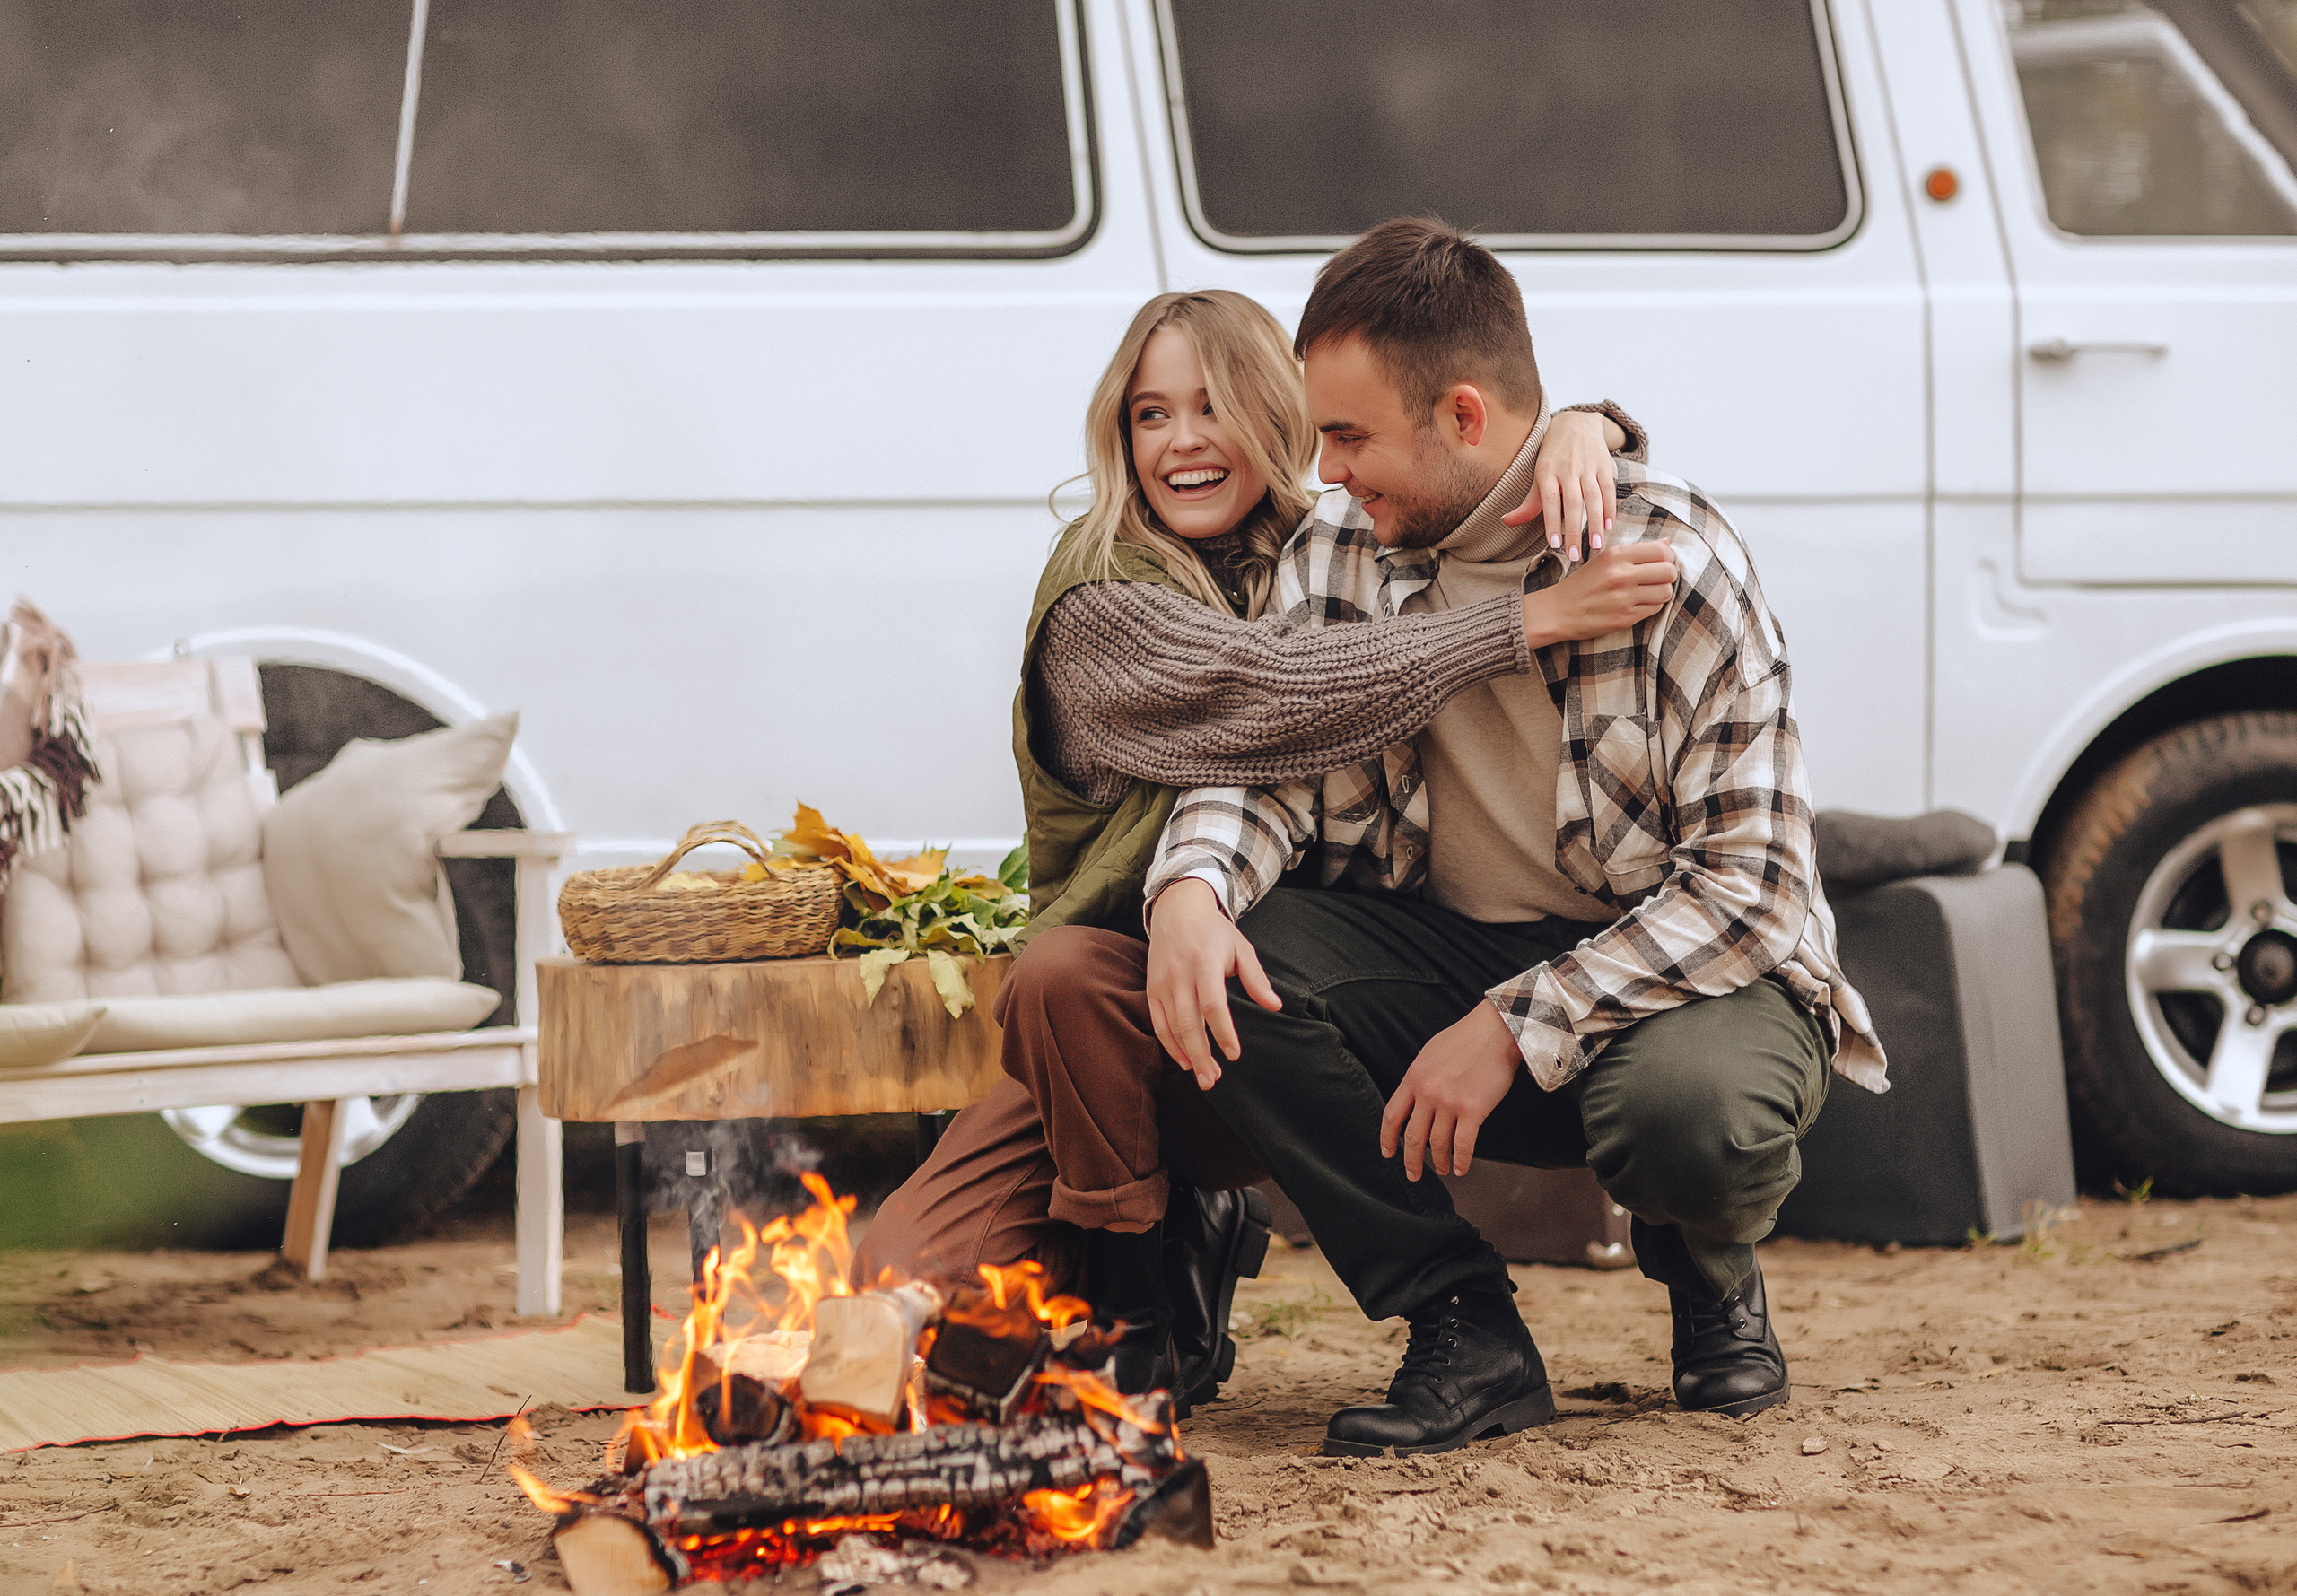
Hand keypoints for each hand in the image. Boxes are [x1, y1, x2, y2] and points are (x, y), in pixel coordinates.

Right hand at [1145, 878, 1282, 1089]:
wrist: (1177, 910)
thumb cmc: (1215, 932)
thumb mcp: (1241, 948)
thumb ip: (1256, 978)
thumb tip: (1276, 1005)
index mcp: (1204, 963)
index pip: (1212, 1004)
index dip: (1223, 1032)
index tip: (1234, 1054)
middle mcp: (1180, 975)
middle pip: (1189, 1023)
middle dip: (1201, 1055)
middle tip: (1213, 1081)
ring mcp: (1162, 983)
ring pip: (1173, 1027)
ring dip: (1188, 1055)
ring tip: (1205, 1077)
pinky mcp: (1152, 989)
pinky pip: (1158, 1023)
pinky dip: (1169, 1045)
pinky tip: (1184, 1061)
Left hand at [1381, 1001, 1523, 1179]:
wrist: (1496, 1031)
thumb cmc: (1466, 1039)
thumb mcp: (1430, 1054)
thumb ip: (1420, 1078)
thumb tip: (1414, 1098)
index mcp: (1414, 1078)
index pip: (1392, 1116)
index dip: (1388, 1139)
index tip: (1389, 1153)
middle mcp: (1427, 1092)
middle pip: (1413, 1137)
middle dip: (1411, 1160)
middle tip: (1414, 1174)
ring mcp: (1449, 1102)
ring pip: (1438, 1144)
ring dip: (1440, 1162)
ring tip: (1443, 1170)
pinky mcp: (1473, 1109)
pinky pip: (1463, 1145)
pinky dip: (1461, 1161)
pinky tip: (1461, 1169)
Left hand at [1503, 409, 1623, 559]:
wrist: (1577, 423)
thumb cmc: (1553, 456)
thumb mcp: (1539, 474)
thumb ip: (1529, 502)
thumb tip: (1506, 521)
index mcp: (1547, 471)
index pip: (1549, 499)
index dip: (1552, 521)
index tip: (1554, 543)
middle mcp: (1568, 468)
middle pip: (1572, 502)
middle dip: (1575, 530)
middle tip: (1575, 555)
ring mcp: (1588, 466)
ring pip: (1593, 497)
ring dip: (1596, 523)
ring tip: (1596, 546)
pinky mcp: (1604, 465)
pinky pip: (1608, 489)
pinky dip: (1610, 508)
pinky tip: (1609, 525)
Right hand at [1520, 540, 1677, 646]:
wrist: (1558, 611)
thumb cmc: (1583, 583)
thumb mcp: (1604, 559)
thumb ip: (1636, 551)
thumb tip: (1668, 542)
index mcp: (1616, 555)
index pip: (1660, 551)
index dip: (1668, 556)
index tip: (1663, 561)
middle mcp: (1621, 575)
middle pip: (1668, 571)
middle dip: (1668, 574)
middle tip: (1659, 577)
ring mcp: (1624, 598)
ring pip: (1665, 591)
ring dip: (1662, 591)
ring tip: (1649, 591)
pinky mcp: (1625, 618)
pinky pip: (1655, 609)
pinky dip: (1652, 605)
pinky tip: (1640, 602)